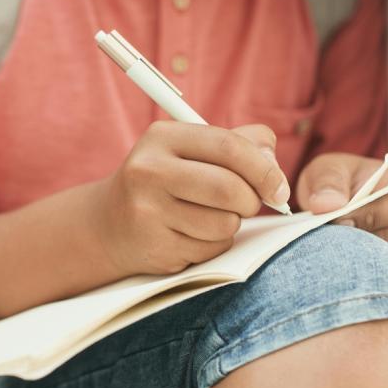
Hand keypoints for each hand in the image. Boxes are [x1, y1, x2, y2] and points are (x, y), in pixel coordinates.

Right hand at [95, 121, 290, 275]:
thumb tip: (273, 165)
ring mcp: (148, 211)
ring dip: (230, 225)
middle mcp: (149, 171)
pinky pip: (210, 250)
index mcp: (162, 137)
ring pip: (223, 224)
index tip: (279, 187)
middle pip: (228, 189)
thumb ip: (238, 144)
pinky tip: (191, 235)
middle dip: (251, 201)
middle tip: (249, 205)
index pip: (228, 147)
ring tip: (209, 218)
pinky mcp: (154, 247)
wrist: (108, 224)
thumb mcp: (191, 150)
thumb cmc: (165, 181)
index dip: (264, 169)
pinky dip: (213, 245)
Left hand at [296, 153, 387, 262]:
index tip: (340, 220)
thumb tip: (327, 205)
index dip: (371, 216)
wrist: (333, 200)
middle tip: (333, 235)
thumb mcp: (328, 170)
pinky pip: (385, 274)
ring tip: (337, 242)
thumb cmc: (338, 180)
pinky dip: (362, 268)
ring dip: (360, 254)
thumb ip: (328, 184)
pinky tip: (344, 255)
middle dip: (362, 238)